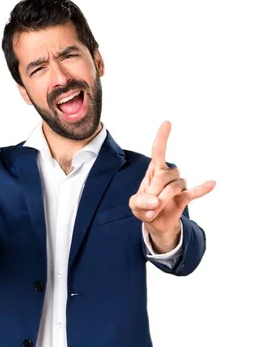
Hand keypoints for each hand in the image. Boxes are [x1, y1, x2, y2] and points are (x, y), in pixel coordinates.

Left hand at [129, 121, 215, 250]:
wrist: (156, 223)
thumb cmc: (144, 208)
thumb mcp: (134, 206)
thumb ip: (140, 202)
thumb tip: (155, 202)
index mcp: (154, 171)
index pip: (158, 151)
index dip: (162, 138)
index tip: (167, 123)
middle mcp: (167, 175)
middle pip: (164, 175)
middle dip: (155, 191)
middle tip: (149, 206)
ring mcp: (177, 185)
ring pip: (175, 186)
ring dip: (164, 199)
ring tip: (154, 211)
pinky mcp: (184, 197)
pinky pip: (194, 192)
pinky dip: (202, 189)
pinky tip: (212, 184)